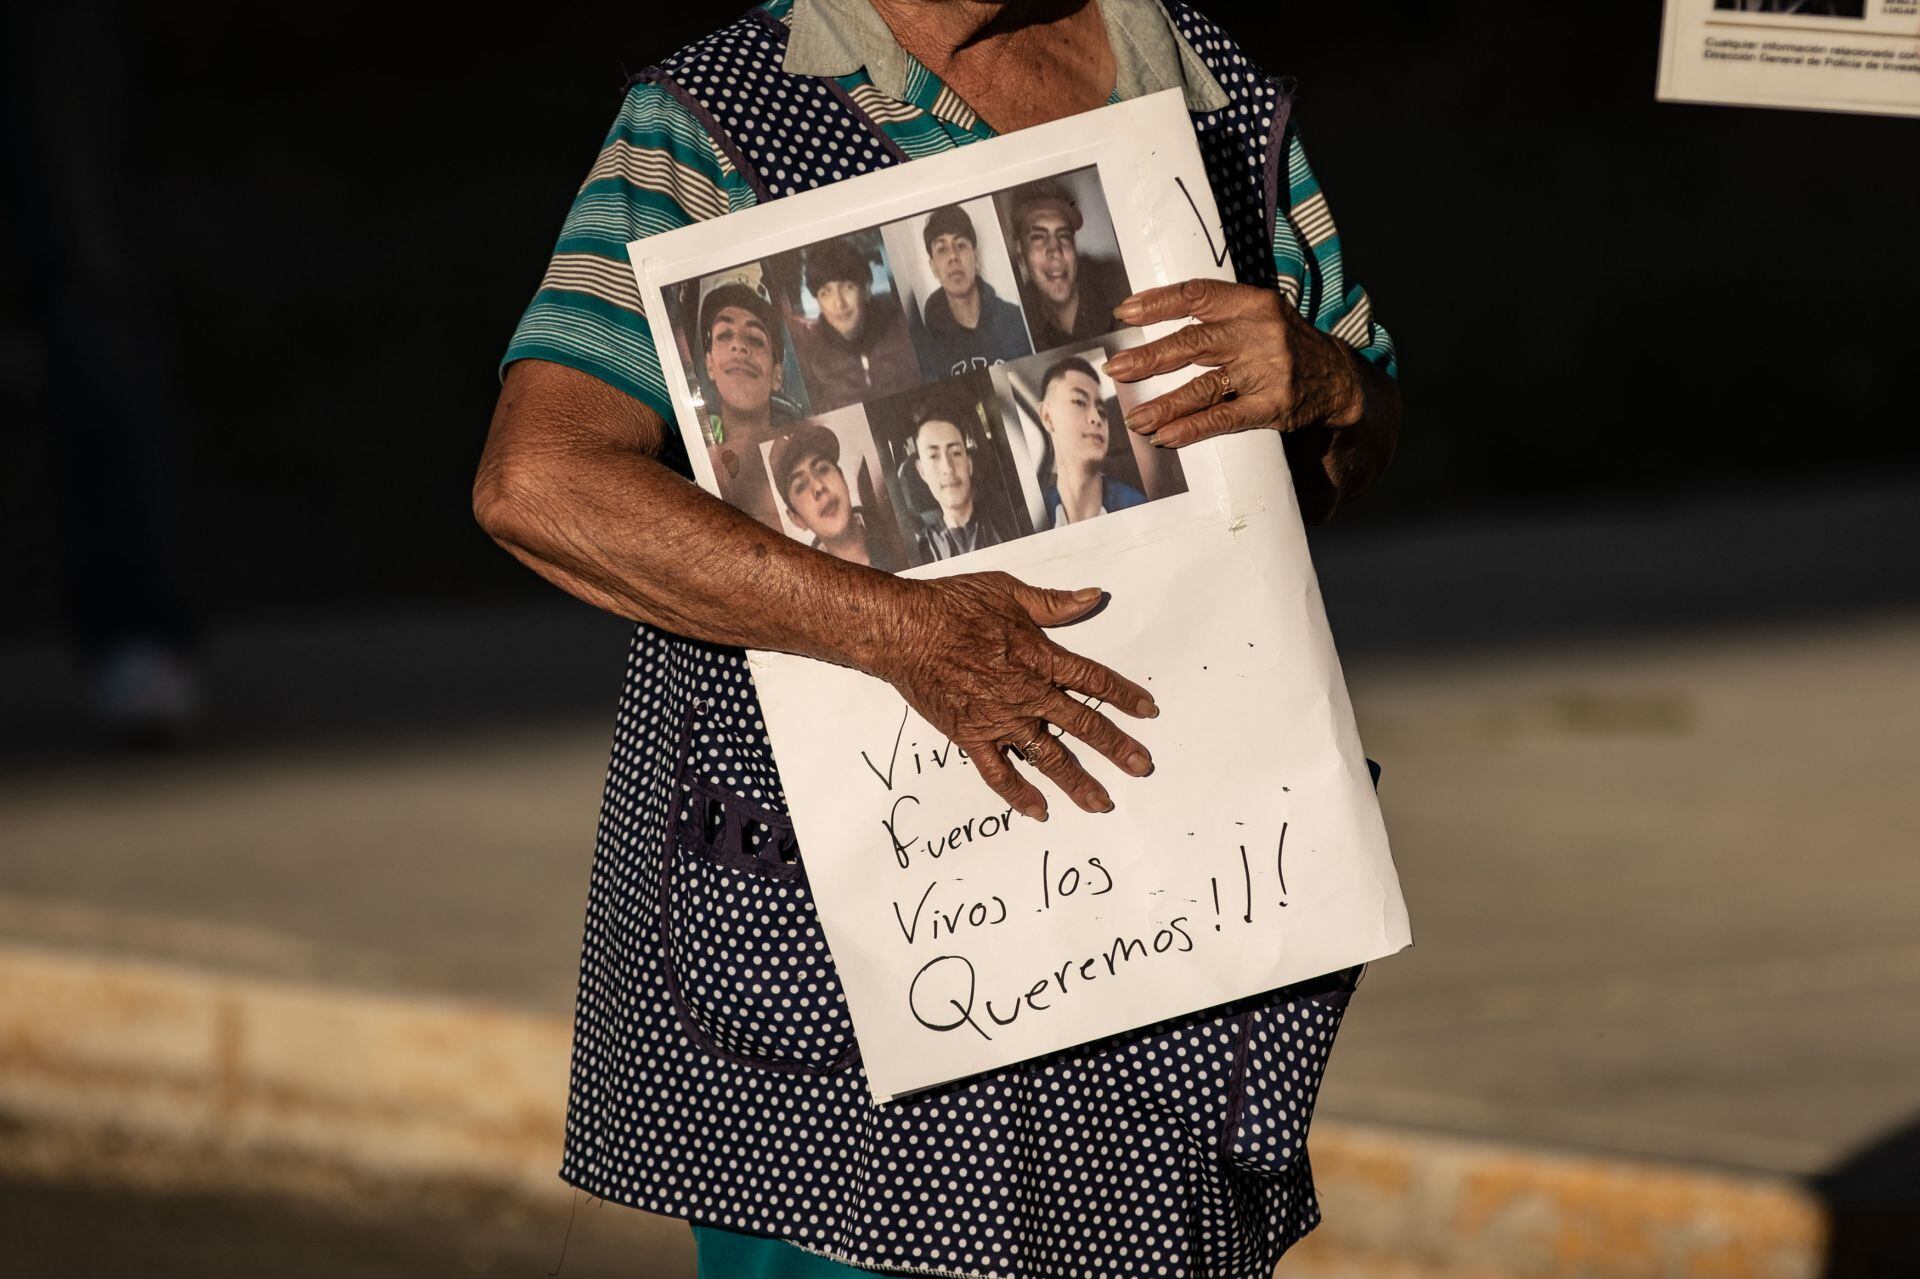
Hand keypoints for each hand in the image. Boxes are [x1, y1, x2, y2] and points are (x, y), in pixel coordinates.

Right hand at [868, 573, 1157, 820]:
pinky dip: (1019, 794)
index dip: (1124, 696)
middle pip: (1082, 725)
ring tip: (1101, 803)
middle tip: (1142, 767)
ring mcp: (1000, 720)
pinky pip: (999, 773)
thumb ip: (1054, 602)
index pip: (1093, 681)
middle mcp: (1027, 694)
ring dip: (1077, 781)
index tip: (1148, 711)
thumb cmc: (953, 606)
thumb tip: (1094, 596)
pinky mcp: (971, 737)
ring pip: (1048, 757)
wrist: (905, 631)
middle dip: (1115, 746)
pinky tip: (1039, 811)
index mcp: (1041, 658)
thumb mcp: (1009, 591)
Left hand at [1104, 279, 1365, 449]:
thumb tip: (1149, 313)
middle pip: (1194, 342)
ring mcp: (1267, 371)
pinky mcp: (1273, 406)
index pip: (1198, 295)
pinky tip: (1165, 436)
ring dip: (1164, 404)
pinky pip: (1224, 418)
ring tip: (1134, 417)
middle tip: (1116, 369)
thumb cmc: (1284, 343)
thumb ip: (1216, 313)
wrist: (1338, 378)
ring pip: (1204, 386)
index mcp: (1253, 303)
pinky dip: (1191, 428)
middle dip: (1150, 358)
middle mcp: (1259, 333)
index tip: (1124, 313)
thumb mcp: (1259, 314)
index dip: (1158, 302)